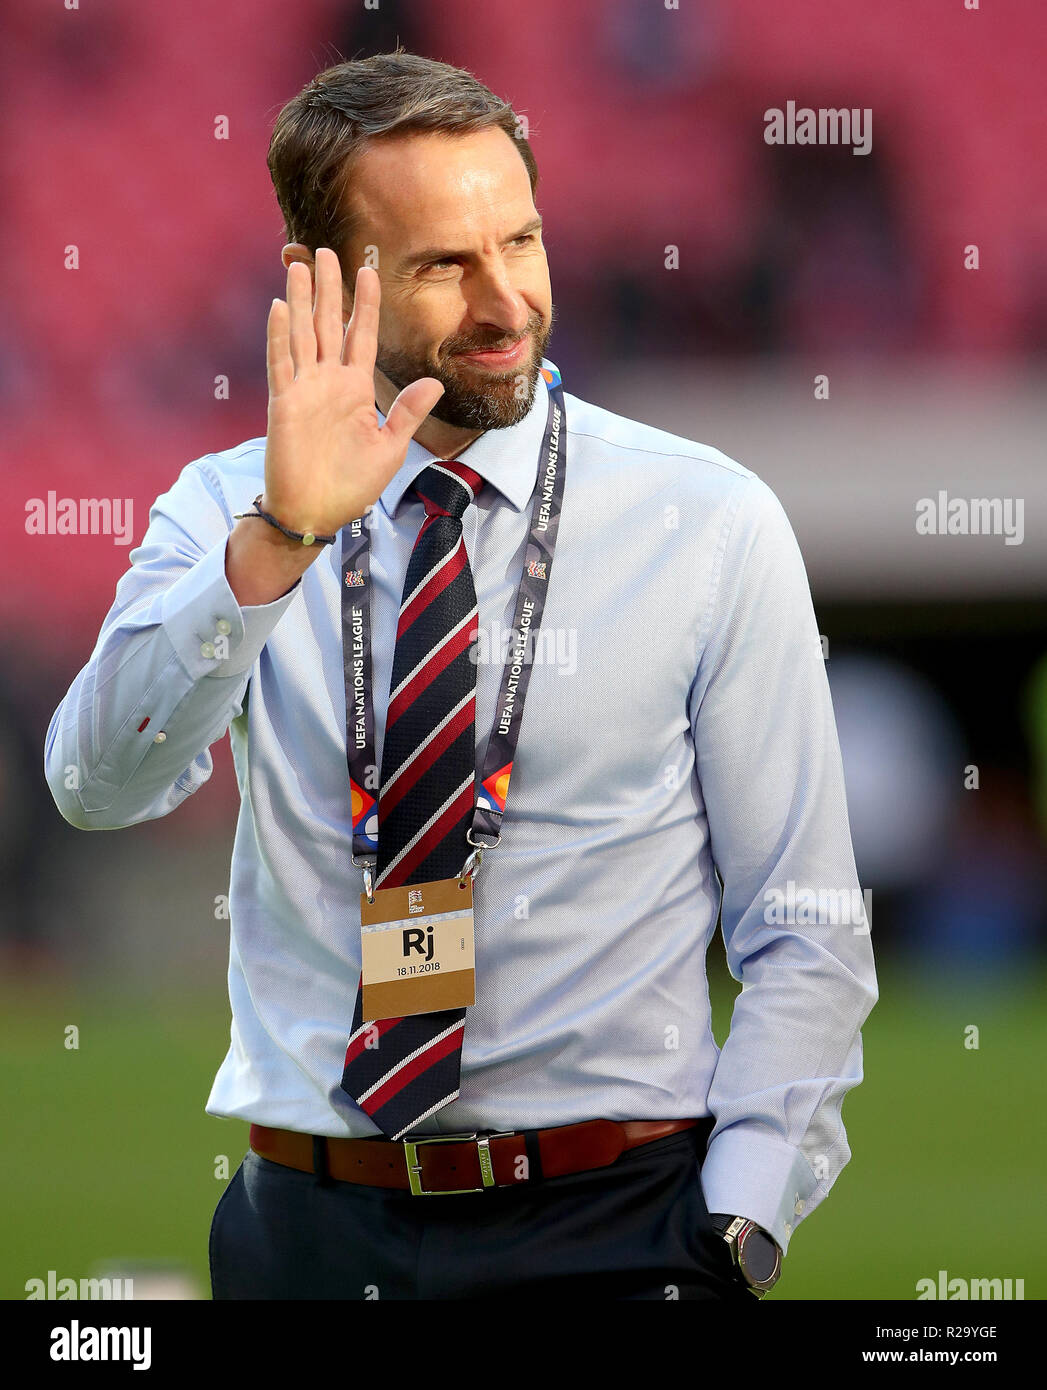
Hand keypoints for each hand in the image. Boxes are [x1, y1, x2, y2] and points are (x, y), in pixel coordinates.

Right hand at [262, 249, 444, 536]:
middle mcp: (329, 383)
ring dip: (299, 300)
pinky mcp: (284, 405)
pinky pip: (281, 364)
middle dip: (327, 288)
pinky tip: (279, 307)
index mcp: (356, 390)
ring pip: (301, 334)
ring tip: (297, 265)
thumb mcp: (391, 448)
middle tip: (325, 251)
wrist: (317, 514)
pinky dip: (279, 337)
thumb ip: (408, 412)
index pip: (361, 336)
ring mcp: (304, 390)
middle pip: (327, 324)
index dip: (364, 304)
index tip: (368, 270)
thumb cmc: (352, 485)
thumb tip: (435, 383)